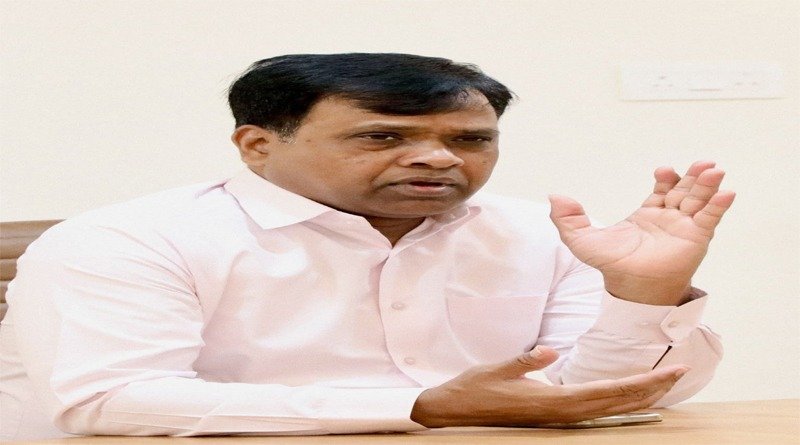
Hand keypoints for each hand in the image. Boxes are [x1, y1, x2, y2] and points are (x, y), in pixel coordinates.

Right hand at [410, 346, 687, 427]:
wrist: (454, 411)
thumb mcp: (497, 369)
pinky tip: (627, 395)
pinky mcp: (554, 414)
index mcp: (554, 402)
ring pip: (610, 408)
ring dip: (639, 396)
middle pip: (618, 402)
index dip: (642, 382)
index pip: (609, 391)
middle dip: (651, 388)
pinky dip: (619, 401)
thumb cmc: (474, 388)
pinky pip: (596, 409)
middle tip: (680, 371)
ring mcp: (559, 417)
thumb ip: (526, 360)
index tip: (669, 371)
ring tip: (664, 383)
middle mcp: (563, 413)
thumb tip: (550, 350)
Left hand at [548, 160, 735, 304]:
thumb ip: (567, 219)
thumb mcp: (582, 240)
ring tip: (713, 169)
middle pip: (685, 190)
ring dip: (707, 184)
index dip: (666, 177)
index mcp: (648, 213)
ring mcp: (684, 227)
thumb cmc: (610, 265)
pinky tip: (726, 192)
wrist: (629, 289)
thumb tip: (554, 197)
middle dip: (693, 176)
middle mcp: (669, 217)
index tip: (664, 170)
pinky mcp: (696, 239)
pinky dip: (718, 205)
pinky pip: (710, 219)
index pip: (663, 188)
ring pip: (700, 199)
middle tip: (701, 163)